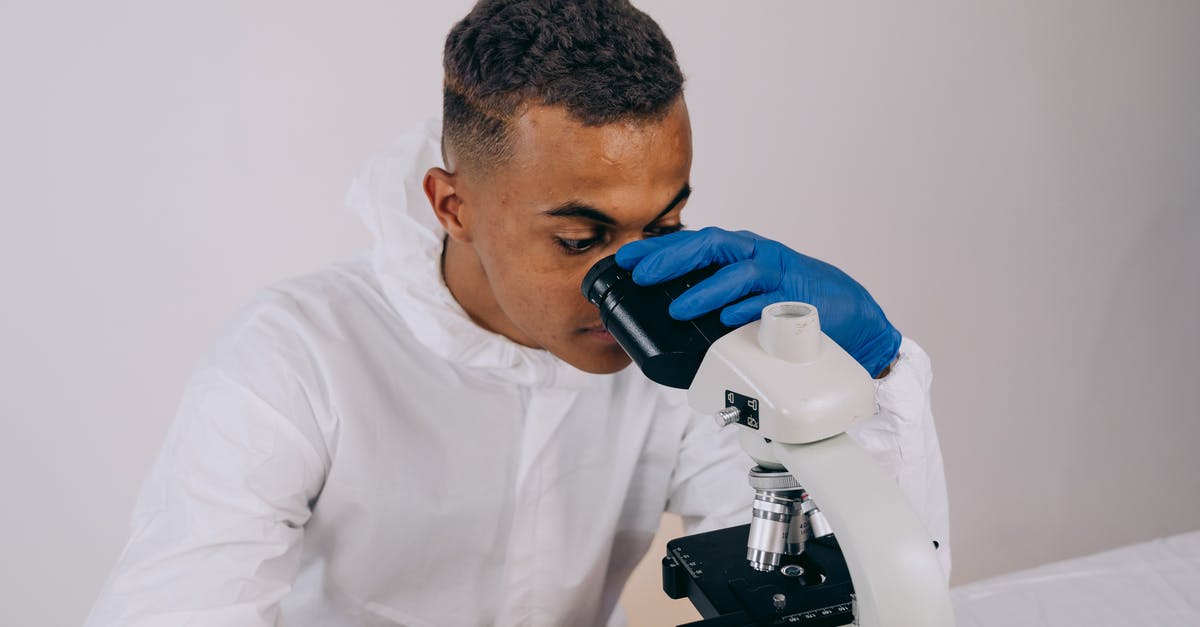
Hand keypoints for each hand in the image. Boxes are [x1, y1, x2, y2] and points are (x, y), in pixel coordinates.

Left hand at [615, 227, 900, 377]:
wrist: (849, 313)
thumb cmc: (791, 300)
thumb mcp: (744, 292)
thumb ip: (711, 296)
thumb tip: (663, 317)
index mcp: (738, 253)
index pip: (692, 243)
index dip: (657, 249)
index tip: (623, 259)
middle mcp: (756, 256)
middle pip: (709, 246)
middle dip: (671, 259)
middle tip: (638, 274)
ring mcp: (779, 276)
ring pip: (738, 273)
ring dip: (704, 290)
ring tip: (677, 309)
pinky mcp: (799, 300)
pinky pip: (771, 302)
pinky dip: (748, 309)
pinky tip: (728, 318)